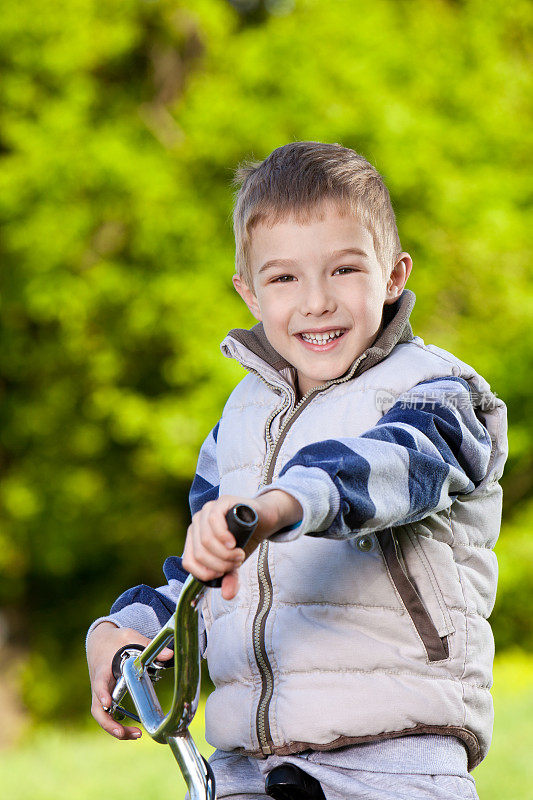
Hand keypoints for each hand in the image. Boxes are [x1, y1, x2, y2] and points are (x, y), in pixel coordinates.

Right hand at [87, 622, 172, 739]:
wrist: (99, 640)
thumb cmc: (115, 640)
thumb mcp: (130, 637)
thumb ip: (148, 645)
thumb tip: (170, 654)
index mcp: (103, 668)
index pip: (99, 683)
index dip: (102, 693)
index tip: (107, 703)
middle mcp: (98, 684)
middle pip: (97, 708)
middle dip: (108, 723)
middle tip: (123, 732)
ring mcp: (100, 693)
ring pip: (102, 715)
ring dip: (115, 728)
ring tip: (137, 735)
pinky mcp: (105, 697)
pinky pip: (108, 714)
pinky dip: (118, 724)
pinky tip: (133, 730)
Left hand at [182, 491, 301, 600]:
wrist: (264, 519)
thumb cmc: (245, 540)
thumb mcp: (235, 562)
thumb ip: (230, 578)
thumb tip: (227, 595)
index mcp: (193, 538)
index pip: (189, 562)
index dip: (206, 572)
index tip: (225, 572)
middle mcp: (196, 523)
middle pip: (200, 552)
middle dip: (220, 564)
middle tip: (237, 562)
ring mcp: (207, 510)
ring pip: (206, 539)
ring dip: (224, 553)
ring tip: (239, 554)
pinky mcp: (221, 501)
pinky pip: (213, 519)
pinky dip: (222, 535)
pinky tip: (232, 543)